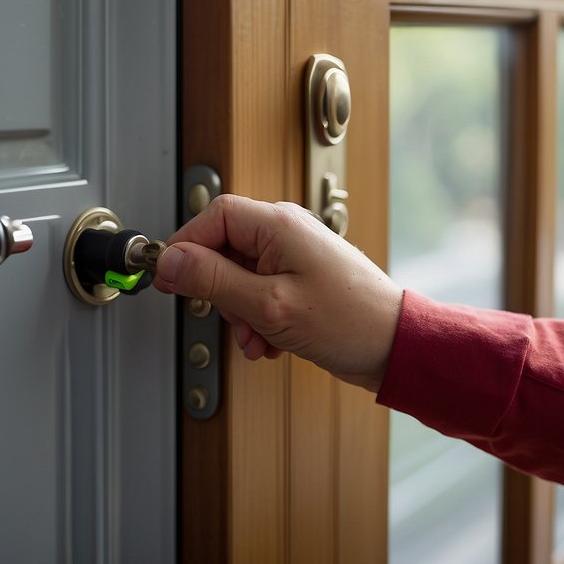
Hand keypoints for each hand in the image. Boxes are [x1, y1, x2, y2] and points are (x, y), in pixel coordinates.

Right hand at [153, 195, 402, 391]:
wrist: (396, 346)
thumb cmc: (347, 321)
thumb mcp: (267, 305)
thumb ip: (213, 280)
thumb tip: (170, 261)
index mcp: (278, 224)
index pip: (213, 217)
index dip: (185, 246)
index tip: (167, 277)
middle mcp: (286, 230)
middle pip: (223, 248)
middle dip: (220, 292)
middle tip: (233, 320)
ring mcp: (295, 254)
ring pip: (240, 275)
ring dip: (240, 312)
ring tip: (259, 338)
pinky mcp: (301, 276)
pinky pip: (260, 290)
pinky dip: (258, 318)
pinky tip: (272, 342)